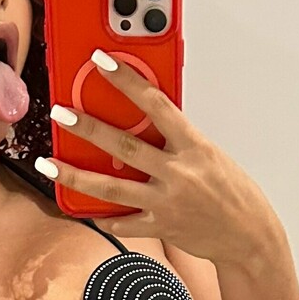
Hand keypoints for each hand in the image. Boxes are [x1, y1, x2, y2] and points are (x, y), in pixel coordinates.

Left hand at [37, 49, 279, 268]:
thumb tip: (147, 123)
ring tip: (49, 165)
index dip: (127, 81)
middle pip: (124, 145)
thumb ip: (179, 140)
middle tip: (61, 113)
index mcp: (194, 147)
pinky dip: (103, 217)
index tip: (103, 62)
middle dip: (88, 127)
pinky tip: (82, 207)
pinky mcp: (161, 228)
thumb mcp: (211, 155)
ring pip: (112, 188)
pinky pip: (123, 223)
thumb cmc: (234, 192)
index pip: (156, 105)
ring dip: (76, 175)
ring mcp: (167, 203)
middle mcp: (179, 174)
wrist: (249, 236)